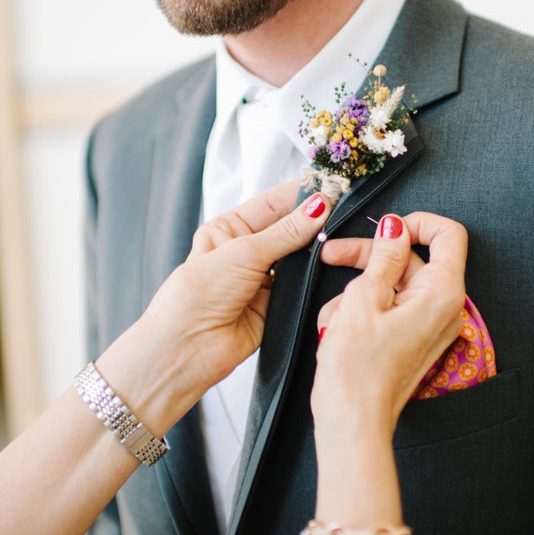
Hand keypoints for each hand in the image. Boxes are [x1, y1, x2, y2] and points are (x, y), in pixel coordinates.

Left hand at [99, 183, 329, 433]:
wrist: (187, 348)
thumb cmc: (196, 295)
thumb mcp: (243, 253)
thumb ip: (285, 232)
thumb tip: (318, 206)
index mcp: (230, 229)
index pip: (273, 203)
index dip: (302, 194)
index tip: (332, 186)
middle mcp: (246, 251)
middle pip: (289, 229)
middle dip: (314, 221)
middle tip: (345, 209)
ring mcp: (262, 279)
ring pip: (299, 258)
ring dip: (316, 250)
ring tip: (341, 236)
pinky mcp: (275, 305)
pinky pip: (301, 286)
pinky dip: (314, 278)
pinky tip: (330, 267)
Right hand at [312, 212, 467, 437]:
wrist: (352, 422)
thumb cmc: (357, 369)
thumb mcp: (364, 299)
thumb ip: (384, 257)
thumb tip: (395, 228)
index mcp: (442, 294)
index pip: (448, 234)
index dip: (414, 223)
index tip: (384, 229)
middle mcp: (443, 309)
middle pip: (411, 259)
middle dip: (370, 256)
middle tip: (334, 254)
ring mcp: (426, 326)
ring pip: (392, 285)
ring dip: (357, 292)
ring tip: (336, 317)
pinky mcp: (409, 339)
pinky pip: (387, 309)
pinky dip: (360, 312)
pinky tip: (339, 329)